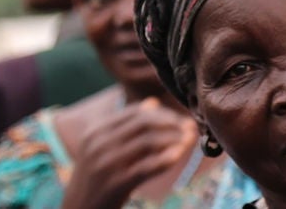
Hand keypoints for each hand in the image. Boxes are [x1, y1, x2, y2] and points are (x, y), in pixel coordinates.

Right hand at [61, 98, 196, 208]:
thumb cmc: (96, 176)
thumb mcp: (102, 147)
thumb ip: (125, 125)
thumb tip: (152, 102)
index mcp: (96, 131)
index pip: (136, 112)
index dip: (163, 113)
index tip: (180, 119)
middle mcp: (99, 143)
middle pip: (145, 123)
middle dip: (172, 123)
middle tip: (189, 127)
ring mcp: (107, 163)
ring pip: (150, 141)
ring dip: (175, 139)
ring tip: (188, 141)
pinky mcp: (117, 183)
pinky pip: (149, 166)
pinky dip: (167, 159)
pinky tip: (178, 156)